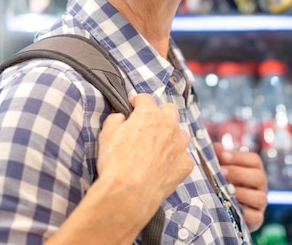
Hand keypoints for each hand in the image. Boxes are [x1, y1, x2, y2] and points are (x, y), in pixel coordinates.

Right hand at [98, 94, 192, 212]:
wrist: (130, 192)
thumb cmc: (116, 162)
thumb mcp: (106, 135)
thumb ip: (114, 120)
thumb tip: (120, 118)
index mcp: (149, 114)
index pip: (146, 98)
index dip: (137, 102)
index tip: (133, 107)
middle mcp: (168, 125)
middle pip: (169, 110)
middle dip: (159, 113)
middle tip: (148, 124)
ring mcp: (179, 145)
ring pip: (181, 133)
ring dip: (171, 136)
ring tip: (158, 147)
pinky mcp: (185, 164)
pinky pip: (184, 157)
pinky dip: (176, 159)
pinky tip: (165, 167)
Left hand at [213, 142, 267, 231]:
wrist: (225, 211)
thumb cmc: (223, 184)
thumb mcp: (220, 170)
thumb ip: (218, 158)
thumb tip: (215, 147)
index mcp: (254, 170)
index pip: (254, 160)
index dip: (239, 157)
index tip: (222, 156)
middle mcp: (261, 186)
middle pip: (259, 177)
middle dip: (239, 174)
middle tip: (221, 172)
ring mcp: (261, 203)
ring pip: (260, 197)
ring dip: (241, 193)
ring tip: (224, 191)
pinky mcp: (257, 219)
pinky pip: (255, 217)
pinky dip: (243, 212)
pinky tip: (229, 207)